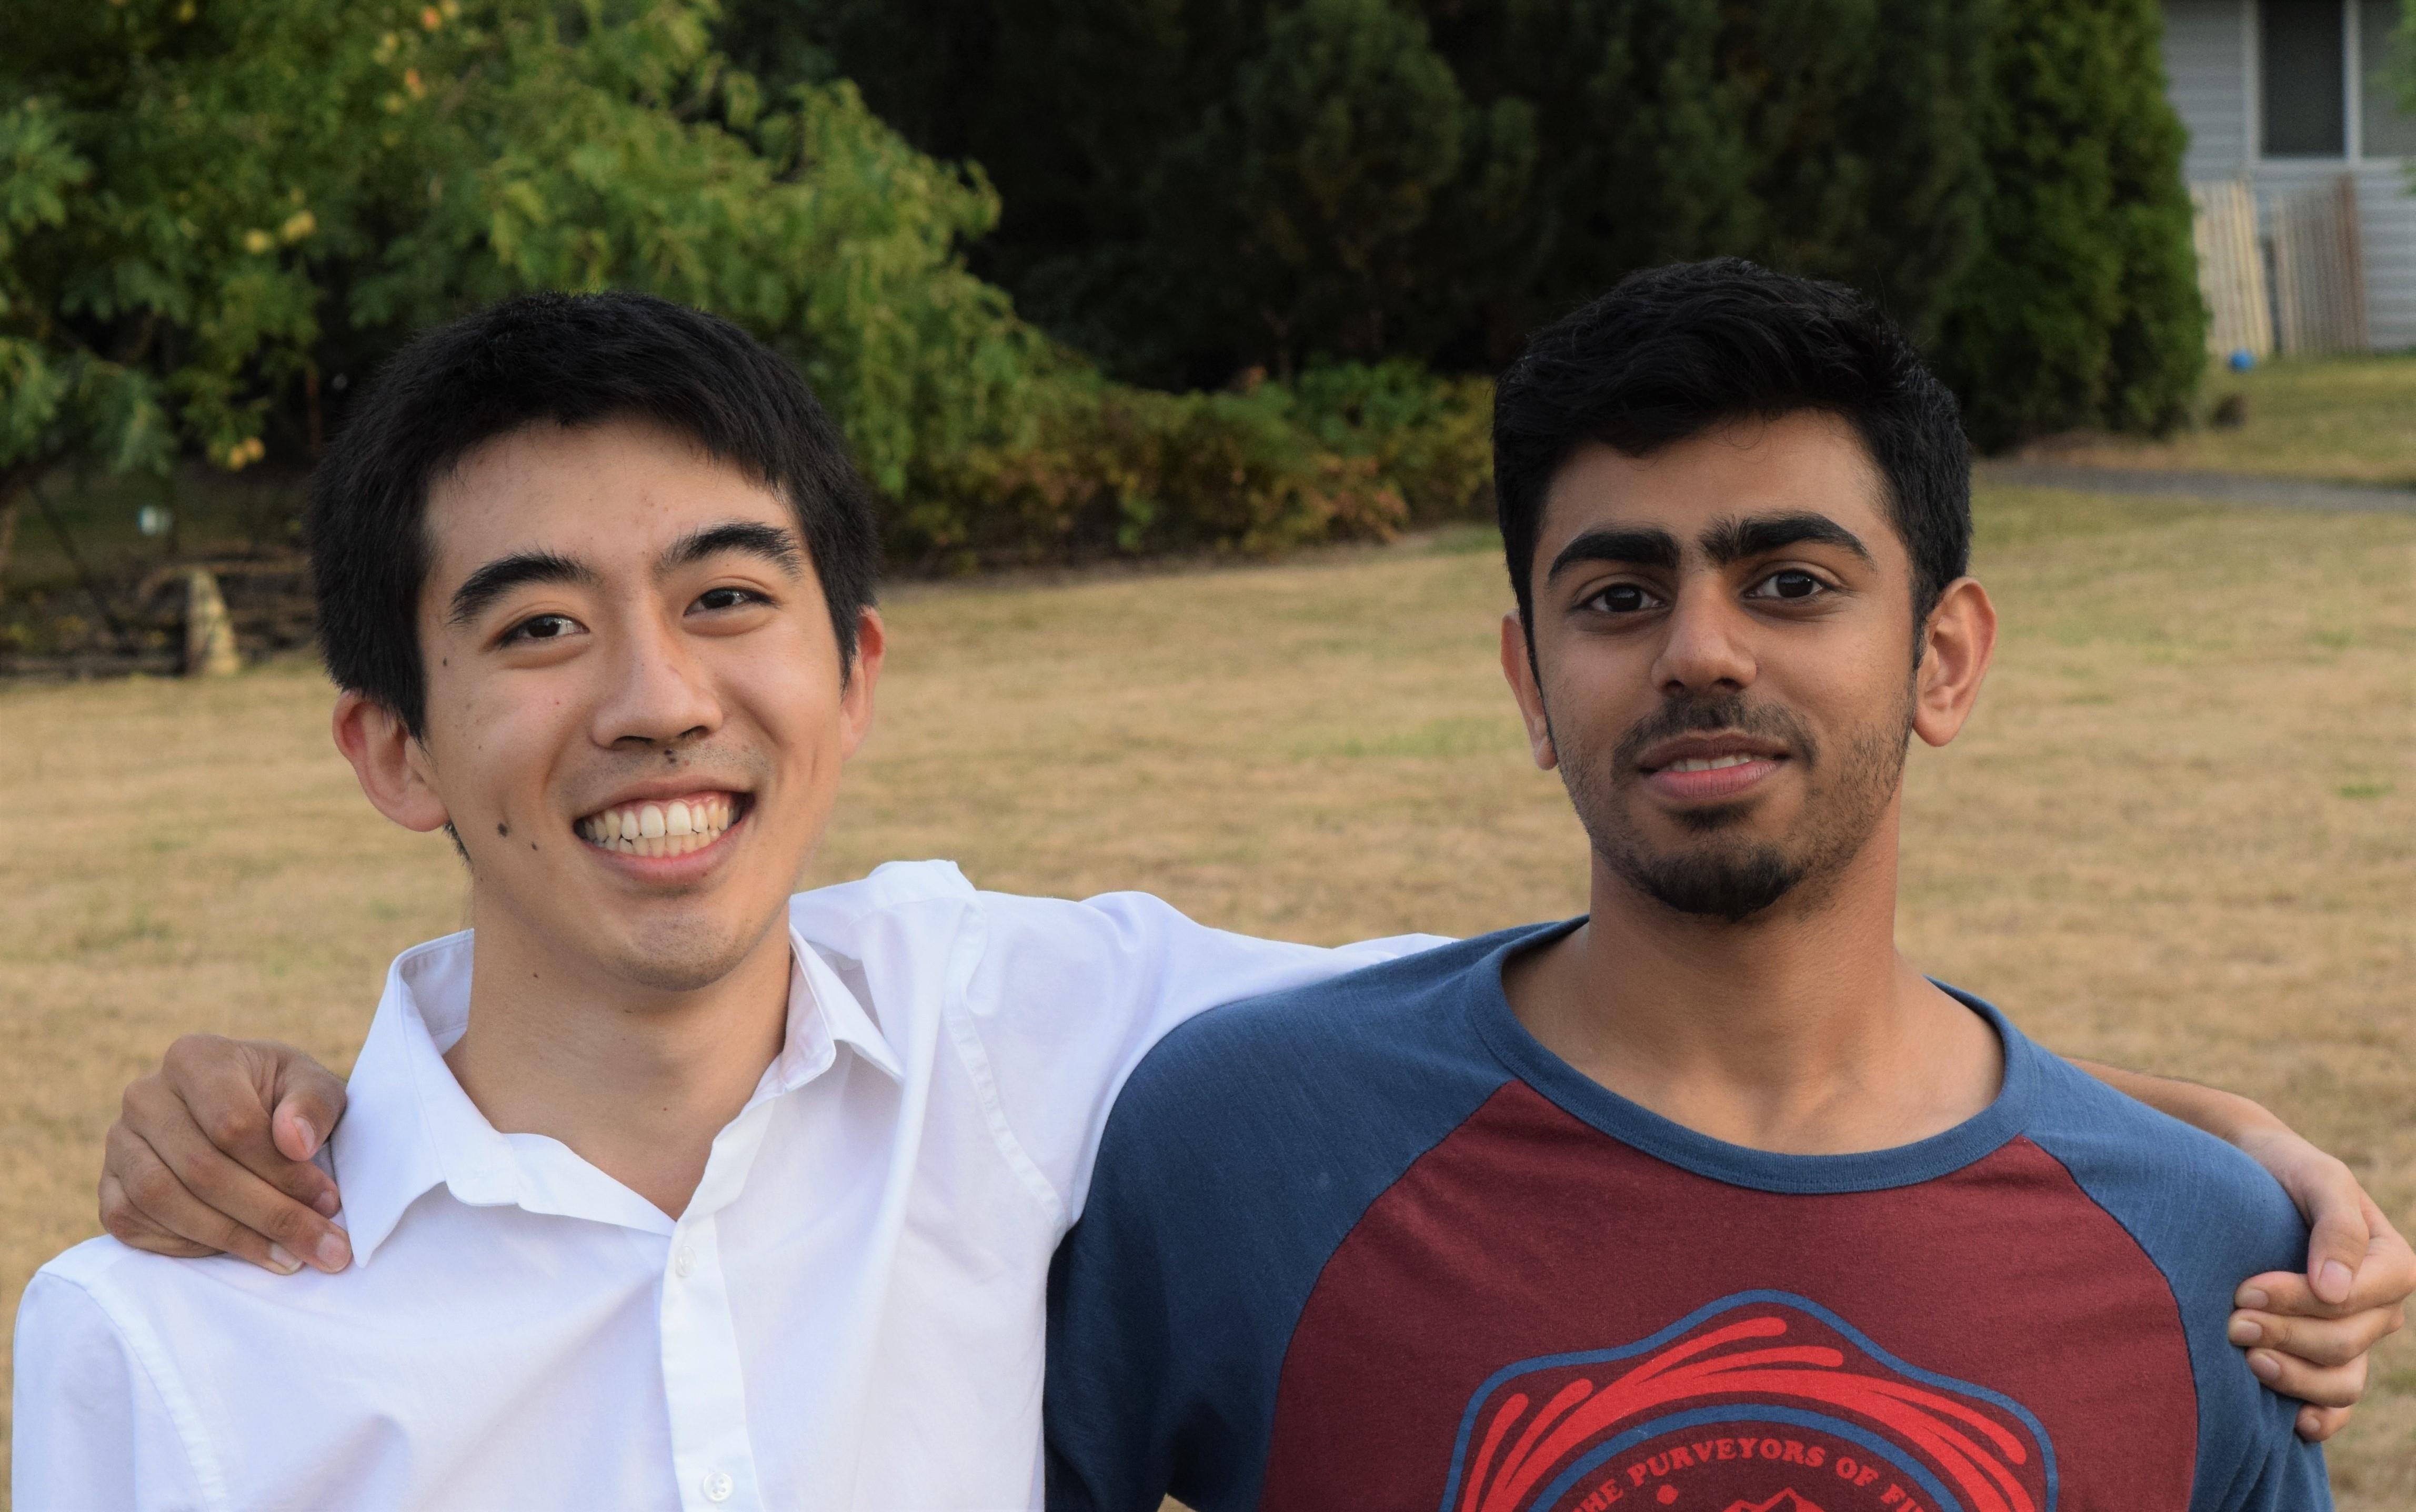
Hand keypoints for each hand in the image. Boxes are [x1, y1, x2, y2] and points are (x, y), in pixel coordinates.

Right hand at [99, 1035, 353, 1274]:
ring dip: (234, 1238)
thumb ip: (313, 1106)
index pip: (233, 1126)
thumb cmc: (284, 1098)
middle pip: (202, 1170)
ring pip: (166, 1201)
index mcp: (194, 1058)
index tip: (330, 1201)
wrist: (243, 1114)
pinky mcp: (108, 1187)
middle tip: (323, 1247)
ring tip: (289, 1257)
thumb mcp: (314, 1086)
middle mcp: (144, 1097)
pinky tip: (240, 1250)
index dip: (283, 1172)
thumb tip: (295, 1141)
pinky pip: (136, 1224)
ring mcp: (119, 1143)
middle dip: (270, 1215)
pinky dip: (189, 1245)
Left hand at [2228, 1124, 2413, 1441]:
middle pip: (2343, 1342)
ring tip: (2246, 1359)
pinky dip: (2320, 1417)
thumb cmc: (2284, 1170)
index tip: (2246, 1290)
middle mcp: (2378, 1308)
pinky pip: (2336, 1403)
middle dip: (2286, 1335)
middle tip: (2232, 1320)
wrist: (2247, 1175)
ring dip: (2295, 1378)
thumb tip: (2337, 1291)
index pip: (2357, 1300)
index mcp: (2390, 1264)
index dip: (2302, 1301)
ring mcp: (2353, 1337)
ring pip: (2341, 1379)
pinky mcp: (2322, 1358)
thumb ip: (2337, 1226)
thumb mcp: (2317, 1178)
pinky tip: (2292, 1422)